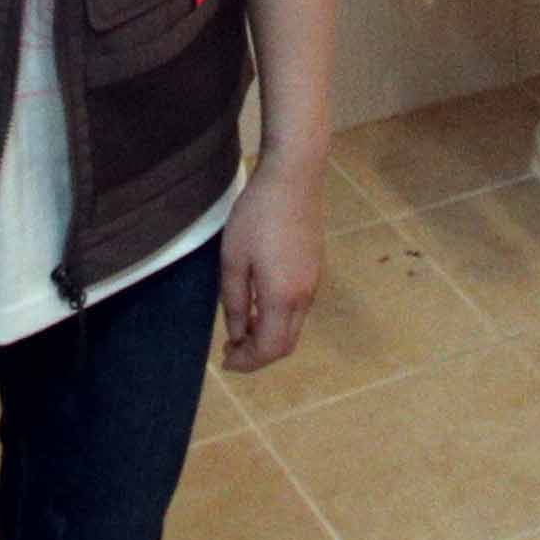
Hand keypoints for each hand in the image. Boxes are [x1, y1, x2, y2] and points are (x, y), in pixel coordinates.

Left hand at [217, 157, 326, 372]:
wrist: (294, 177)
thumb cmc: (256, 216)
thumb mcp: (234, 260)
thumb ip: (236, 302)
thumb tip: (238, 334)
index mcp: (283, 297)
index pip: (269, 349)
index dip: (247, 362)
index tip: (224, 361)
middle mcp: (304, 296)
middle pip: (285, 344)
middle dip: (258, 354)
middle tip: (230, 349)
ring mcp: (313, 282)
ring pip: (293, 327)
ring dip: (268, 336)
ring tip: (240, 327)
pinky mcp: (314, 268)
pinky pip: (297, 308)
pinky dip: (277, 319)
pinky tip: (258, 304)